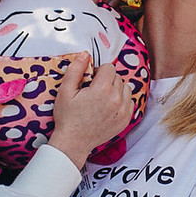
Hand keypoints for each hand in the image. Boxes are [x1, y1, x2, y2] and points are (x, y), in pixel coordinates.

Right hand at [48, 51, 133, 168]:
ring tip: (102, 98)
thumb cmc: (67, 117)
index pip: (109, 67)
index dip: (98, 71)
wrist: (73, 142)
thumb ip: (75, 69)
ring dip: (116, 89)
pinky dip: (121, 101)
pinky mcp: (126, 119)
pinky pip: (130, 101)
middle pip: (117, 77)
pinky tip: (108, 107)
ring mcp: (123, 110)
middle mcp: (116, 99)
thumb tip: (85, 54)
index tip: (90, 80)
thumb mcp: (65, 91)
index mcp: (102, 89)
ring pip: (125, 88)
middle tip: (93, 91)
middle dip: (106, 80)